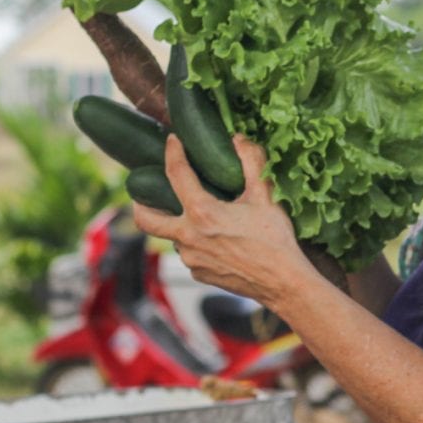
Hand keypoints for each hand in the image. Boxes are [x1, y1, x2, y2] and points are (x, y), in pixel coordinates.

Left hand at [132, 134, 319, 305]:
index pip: (177, 174)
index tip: (172, 141)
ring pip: (174, 237)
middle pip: (145, 219)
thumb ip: (251, 161)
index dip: (173, 152)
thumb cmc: (275, 239)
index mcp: (202, 213)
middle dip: (139, 203)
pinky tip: (216, 239)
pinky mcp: (199, 274)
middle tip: (144, 193)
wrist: (283, 282)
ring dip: (180, 223)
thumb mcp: (265, 195)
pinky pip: (190, 254)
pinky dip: (196, 243)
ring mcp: (191, 259)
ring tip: (199, 215)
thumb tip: (238, 140)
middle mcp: (188, 238)